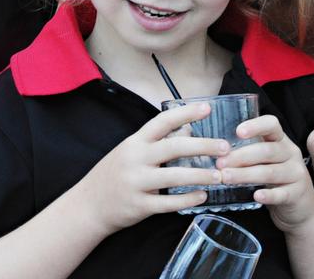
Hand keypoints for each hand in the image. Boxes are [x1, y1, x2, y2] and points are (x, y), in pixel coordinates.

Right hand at [76, 102, 230, 235]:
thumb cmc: (114, 173)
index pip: (162, 121)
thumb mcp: (131, 150)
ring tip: (220, 175)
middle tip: (225, 147)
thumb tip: (189, 131)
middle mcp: (136, 158)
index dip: (185, 113)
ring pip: (175, 176)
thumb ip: (157, 141)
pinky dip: (188, 199)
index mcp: (135, 141)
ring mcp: (137, 182)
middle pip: (174, 147)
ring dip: (201, 175)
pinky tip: (202, 197)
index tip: (207, 108)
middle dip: (203, 146)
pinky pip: (169, 202)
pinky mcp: (140, 205)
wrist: (88, 204)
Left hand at [219, 114, 313, 232]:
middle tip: (219, 163)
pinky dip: (268, 195)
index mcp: (280, 140)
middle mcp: (290, 153)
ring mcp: (296, 174)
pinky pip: (282, 194)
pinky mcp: (297, 194)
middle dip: (240, 156)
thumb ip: (246, 150)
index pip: (272, 124)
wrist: (300, 207)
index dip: (255, 126)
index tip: (237, 132)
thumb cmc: (273, 176)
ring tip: (226, 178)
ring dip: (245, 175)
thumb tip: (211, 146)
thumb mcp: (263, 159)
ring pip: (270, 172)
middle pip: (266, 150)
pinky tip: (255, 196)